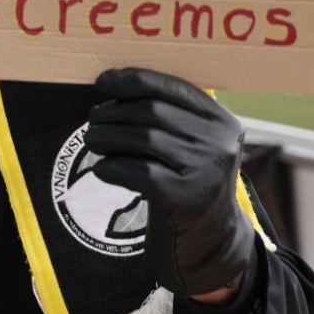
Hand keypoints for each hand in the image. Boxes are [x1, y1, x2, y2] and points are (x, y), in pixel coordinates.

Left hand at [85, 67, 254, 298]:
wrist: (209, 234)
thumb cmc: (186, 175)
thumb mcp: (191, 140)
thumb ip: (166, 113)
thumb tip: (111, 82)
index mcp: (221, 119)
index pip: (172, 86)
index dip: (132, 79)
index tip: (102, 81)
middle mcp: (219, 142)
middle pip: (152, 112)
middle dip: (113, 112)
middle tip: (92, 120)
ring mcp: (206, 171)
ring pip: (143, 139)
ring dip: (107, 137)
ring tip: (92, 141)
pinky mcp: (186, 198)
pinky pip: (138, 173)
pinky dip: (112, 167)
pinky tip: (101, 169)